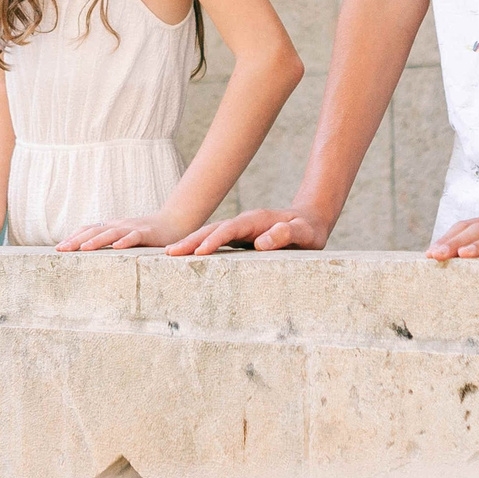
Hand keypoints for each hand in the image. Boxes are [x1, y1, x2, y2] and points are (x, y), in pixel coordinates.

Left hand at [56, 215, 184, 251]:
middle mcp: (119, 225)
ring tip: (82, 249)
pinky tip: (116, 248)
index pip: (88, 230)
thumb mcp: (124, 236)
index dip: (73, 237)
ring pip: (111, 233)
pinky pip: (134, 237)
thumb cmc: (147, 233)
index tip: (58, 249)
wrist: (174, 222)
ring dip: (96, 241)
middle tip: (61, 250)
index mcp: (112, 226)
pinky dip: (124, 242)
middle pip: (94, 231)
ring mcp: (132, 228)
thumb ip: (110, 241)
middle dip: (76, 240)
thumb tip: (88, 252)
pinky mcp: (147, 234)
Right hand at [167, 208, 330, 254]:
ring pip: (210, 234)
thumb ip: (288, 233)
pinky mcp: (239, 238)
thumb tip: (262, 242)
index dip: (215, 240)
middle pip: (213, 229)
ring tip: (169, 254)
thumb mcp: (306, 232)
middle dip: (191, 240)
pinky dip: (199, 246)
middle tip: (169, 253)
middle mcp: (244, 223)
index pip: (231, 229)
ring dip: (190, 243)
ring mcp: (239, 230)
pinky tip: (187, 256)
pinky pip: (215, 241)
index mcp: (256, 220)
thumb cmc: (309, 230)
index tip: (199, 253)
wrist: (309, 220)